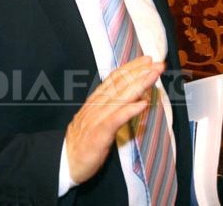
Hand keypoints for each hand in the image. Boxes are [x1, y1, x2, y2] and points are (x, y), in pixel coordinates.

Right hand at [65, 56, 163, 183]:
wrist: (64, 162)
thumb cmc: (83, 142)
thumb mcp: (96, 119)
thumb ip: (112, 107)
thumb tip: (134, 97)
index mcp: (95, 100)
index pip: (115, 78)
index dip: (131, 67)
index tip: (147, 60)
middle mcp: (96, 105)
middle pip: (120, 84)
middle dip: (140, 72)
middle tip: (158, 63)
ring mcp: (97, 118)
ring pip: (120, 97)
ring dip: (139, 84)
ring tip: (154, 75)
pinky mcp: (99, 133)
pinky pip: (116, 119)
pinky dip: (129, 110)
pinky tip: (142, 104)